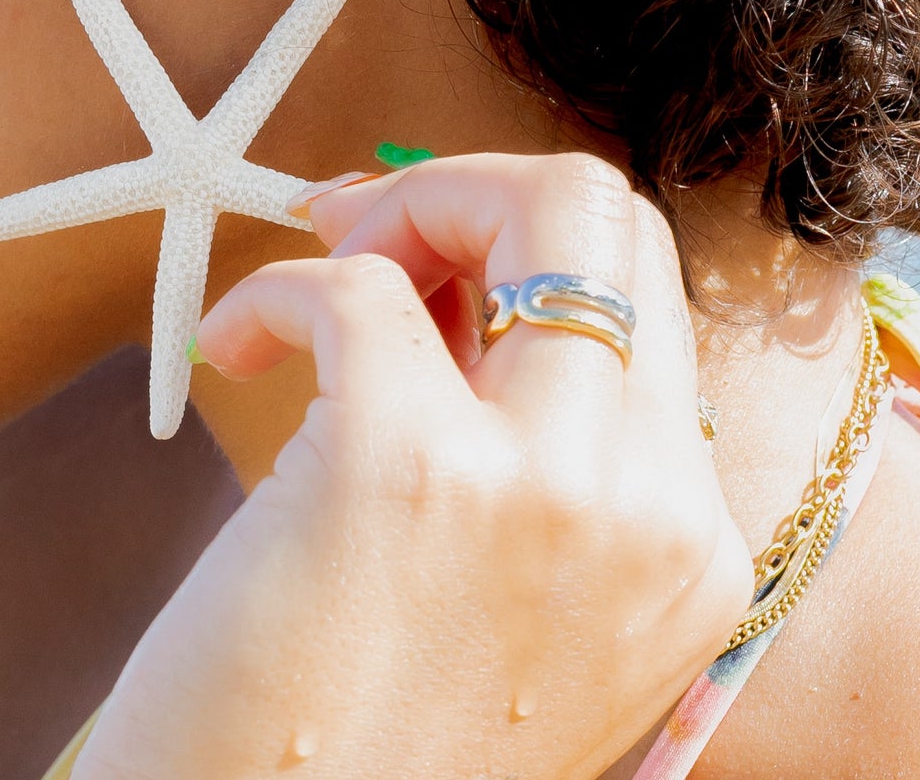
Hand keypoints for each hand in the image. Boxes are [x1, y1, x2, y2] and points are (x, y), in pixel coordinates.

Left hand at [72, 154, 752, 778]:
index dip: (522, 241)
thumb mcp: (505, 587)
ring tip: (307, 286)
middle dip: (473, 193)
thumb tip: (445, 260)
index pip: (648, 294)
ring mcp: (545, 489)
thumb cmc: (356, 734)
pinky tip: (233, 344)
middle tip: (367, 238)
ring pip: (537, 206)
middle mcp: (651, 513)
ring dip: (392, 214)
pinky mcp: (408, 470)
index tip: (424, 254)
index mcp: (686, 545)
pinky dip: (277, 288)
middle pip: (612, 219)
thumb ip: (518, 431)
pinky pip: (354, 286)